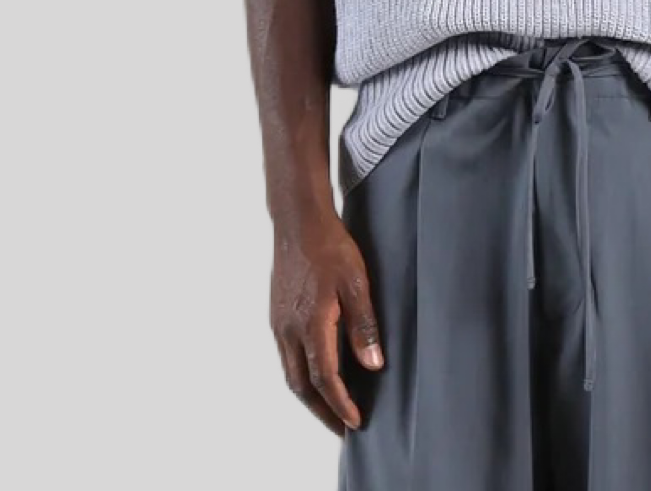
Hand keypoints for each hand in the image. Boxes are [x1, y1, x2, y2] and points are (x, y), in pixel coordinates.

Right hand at [269, 209, 384, 435]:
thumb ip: (364, 325)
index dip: (341, 404)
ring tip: (330, 409)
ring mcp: (279, 323)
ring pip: (291, 374)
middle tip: (342, 429)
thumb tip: (373, 364)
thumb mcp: (357, 282)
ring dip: (310, 397)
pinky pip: (286, 357)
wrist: (298, 221)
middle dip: (323, 412)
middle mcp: (289, 330)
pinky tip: (315, 374)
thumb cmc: (331, 246)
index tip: (356, 423)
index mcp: (311, 324)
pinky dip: (301, 375)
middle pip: (302, 386)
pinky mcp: (277, 315)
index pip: (325, 378)